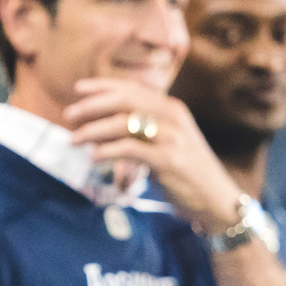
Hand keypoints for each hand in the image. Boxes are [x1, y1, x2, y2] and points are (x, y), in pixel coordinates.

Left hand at [62, 80, 243, 228]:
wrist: (216, 199)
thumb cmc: (186, 172)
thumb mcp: (166, 143)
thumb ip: (142, 130)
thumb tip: (101, 127)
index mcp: (172, 107)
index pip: (132, 88)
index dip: (103, 86)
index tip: (78, 88)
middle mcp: (173, 116)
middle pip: (124, 100)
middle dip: (92, 105)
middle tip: (69, 114)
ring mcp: (172, 137)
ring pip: (123, 123)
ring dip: (93, 131)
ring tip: (74, 140)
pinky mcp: (169, 160)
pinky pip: (129, 149)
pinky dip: (107, 152)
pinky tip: (93, 157)